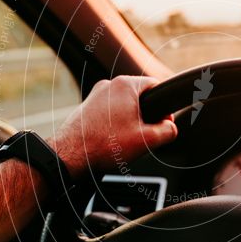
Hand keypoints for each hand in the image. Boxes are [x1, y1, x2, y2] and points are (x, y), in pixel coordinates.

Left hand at [50, 76, 176, 177]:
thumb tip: (170, 127)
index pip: (156, 85)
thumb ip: (168, 131)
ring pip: (124, 105)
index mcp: (125, 85)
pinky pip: (110, 112)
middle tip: (145, 136)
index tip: (164, 124)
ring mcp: (96, 96)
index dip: (165, 107)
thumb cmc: (104, 146)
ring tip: (127, 141)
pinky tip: (113, 141)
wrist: (70, 156)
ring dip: (131, 121)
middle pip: (140, 96)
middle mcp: (109, 85)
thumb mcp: (147, 141)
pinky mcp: (87, 107)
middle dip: (146, 116)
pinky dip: (115, 124)